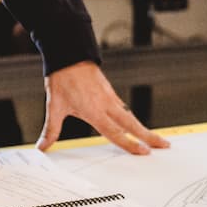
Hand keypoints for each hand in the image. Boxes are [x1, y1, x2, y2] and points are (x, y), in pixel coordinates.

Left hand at [36, 61, 169, 153]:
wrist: (69, 55)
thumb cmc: (62, 79)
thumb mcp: (54, 106)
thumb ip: (51, 130)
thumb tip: (42, 147)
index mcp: (94, 111)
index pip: (115, 133)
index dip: (130, 144)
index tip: (144, 152)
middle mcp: (106, 105)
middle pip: (132, 124)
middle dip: (149, 136)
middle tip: (164, 145)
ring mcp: (110, 98)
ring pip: (131, 116)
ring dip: (143, 128)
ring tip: (155, 139)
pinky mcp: (109, 92)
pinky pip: (124, 108)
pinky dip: (132, 118)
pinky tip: (134, 124)